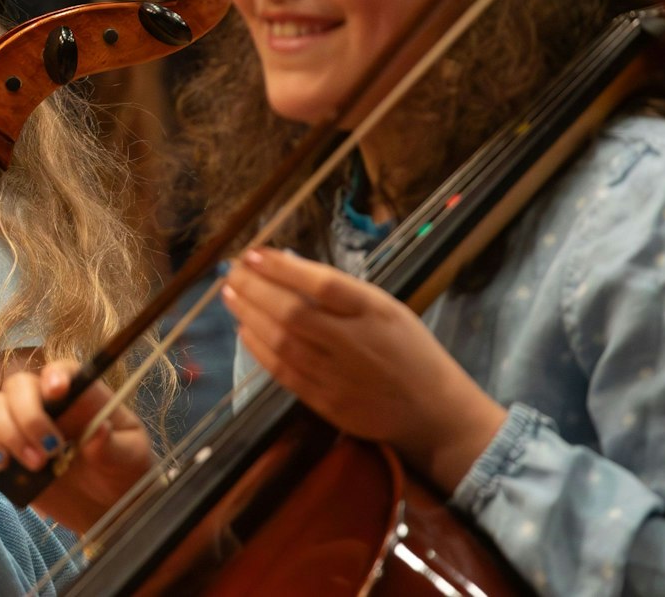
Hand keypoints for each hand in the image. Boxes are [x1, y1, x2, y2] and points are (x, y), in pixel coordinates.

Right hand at [0, 360, 150, 532]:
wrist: (107, 506)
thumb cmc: (122, 471)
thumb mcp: (131, 457)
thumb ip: (114, 445)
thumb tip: (99, 431)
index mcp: (78, 394)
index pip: (60, 370)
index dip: (53, 376)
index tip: (57, 392)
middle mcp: (44, 403)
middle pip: (17, 387)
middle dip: (27, 417)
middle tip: (49, 452)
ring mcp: (18, 426)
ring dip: (6, 434)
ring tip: (33, 465)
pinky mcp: (0, 452)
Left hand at [223, 247, 506, 493]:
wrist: (433, 410)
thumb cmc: (409, 350)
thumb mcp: (386, 309)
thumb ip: (342, 292)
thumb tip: (287, 267)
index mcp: (376, 313)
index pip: (322, 285)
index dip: (283, 268)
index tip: (253, 254)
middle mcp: (355, 344)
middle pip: (293, 313)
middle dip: (254, 289)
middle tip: (231, 273)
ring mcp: (339, 377)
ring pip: (282, 343)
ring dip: (249, 316)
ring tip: (230, 295)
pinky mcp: (326, 404)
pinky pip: (283, 373)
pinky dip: (259, 349)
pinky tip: (244, 330)